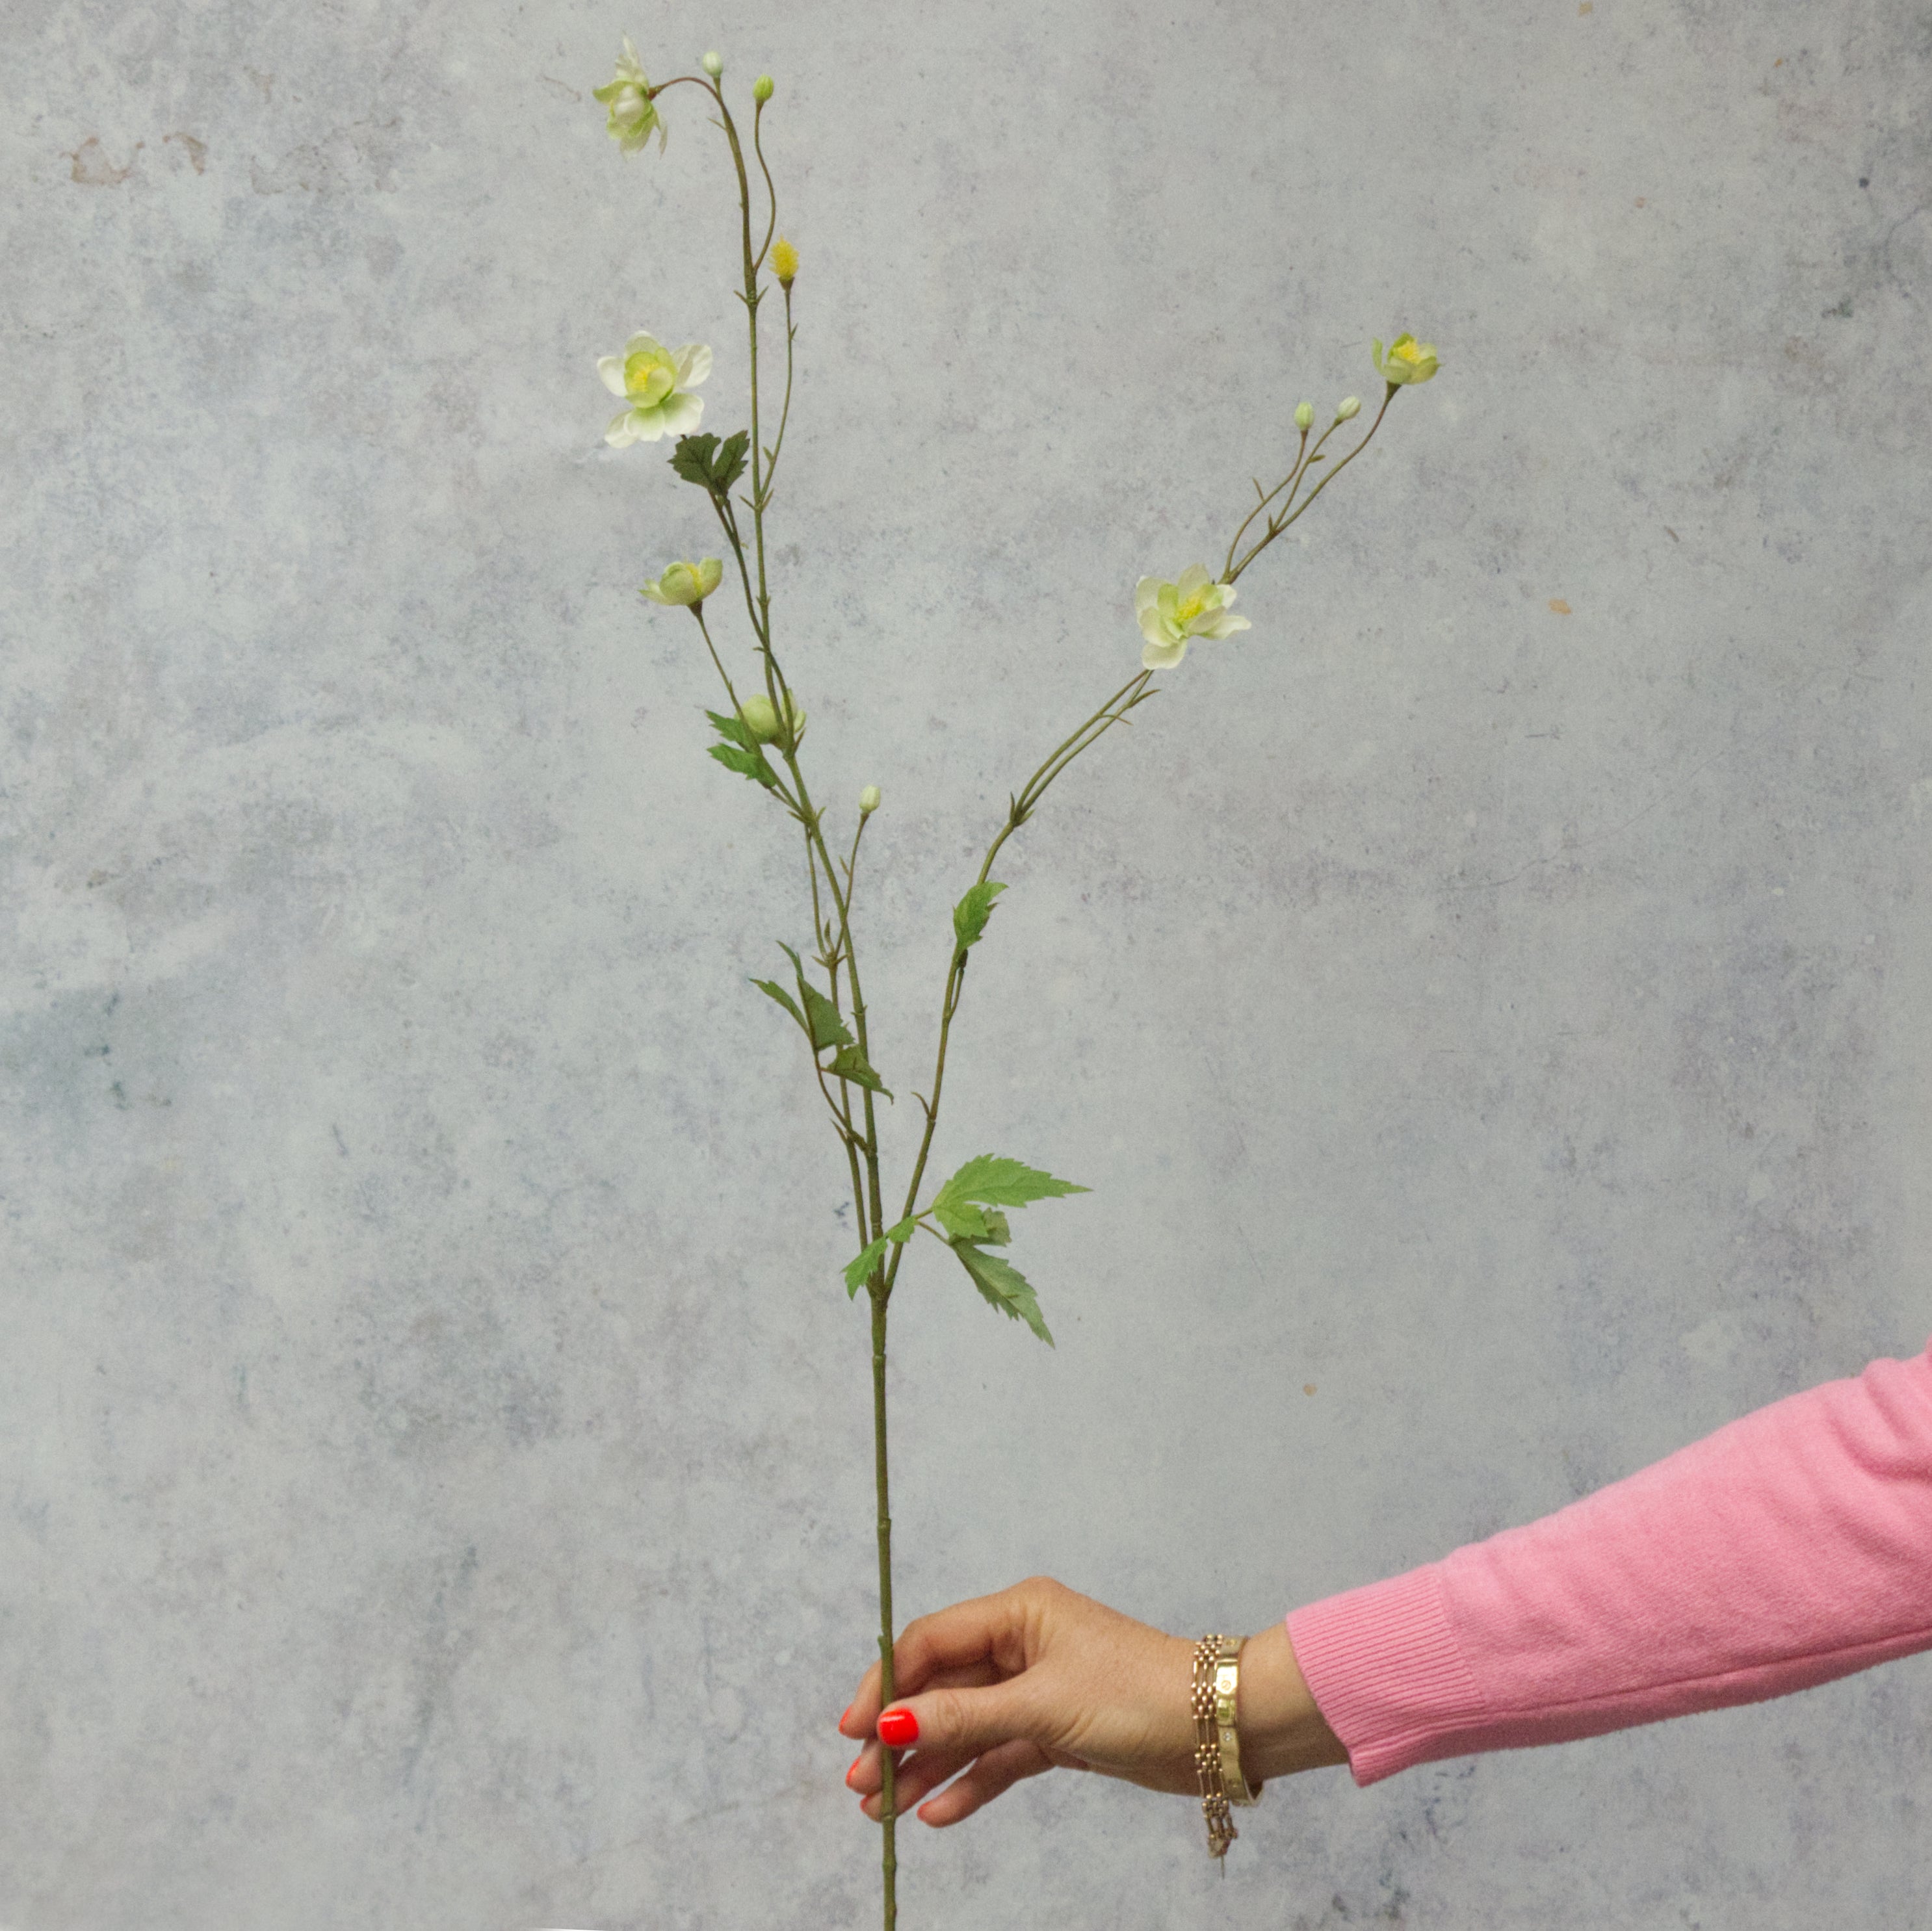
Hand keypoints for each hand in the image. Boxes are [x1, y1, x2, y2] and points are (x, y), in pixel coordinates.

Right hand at [837, 1575, 1347, 1826]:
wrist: (1217, 1728)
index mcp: (1018, 1613)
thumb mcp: (1042, 1707)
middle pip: (942, 1688)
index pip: (930, 1642)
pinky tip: (936, 1812)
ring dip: (925, 1765)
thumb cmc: (1135, 1694)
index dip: (886, 1684)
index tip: (851, 1730)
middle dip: (900, 1734)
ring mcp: (1039, 1688)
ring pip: (966, 1727)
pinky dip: (969, 1781)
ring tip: (883, 1809)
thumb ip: (964, 1718)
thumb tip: (891, 1724)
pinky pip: (1000, 1754)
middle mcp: (1022, 1643)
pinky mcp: (1057, 1729)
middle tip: (860, 1784)